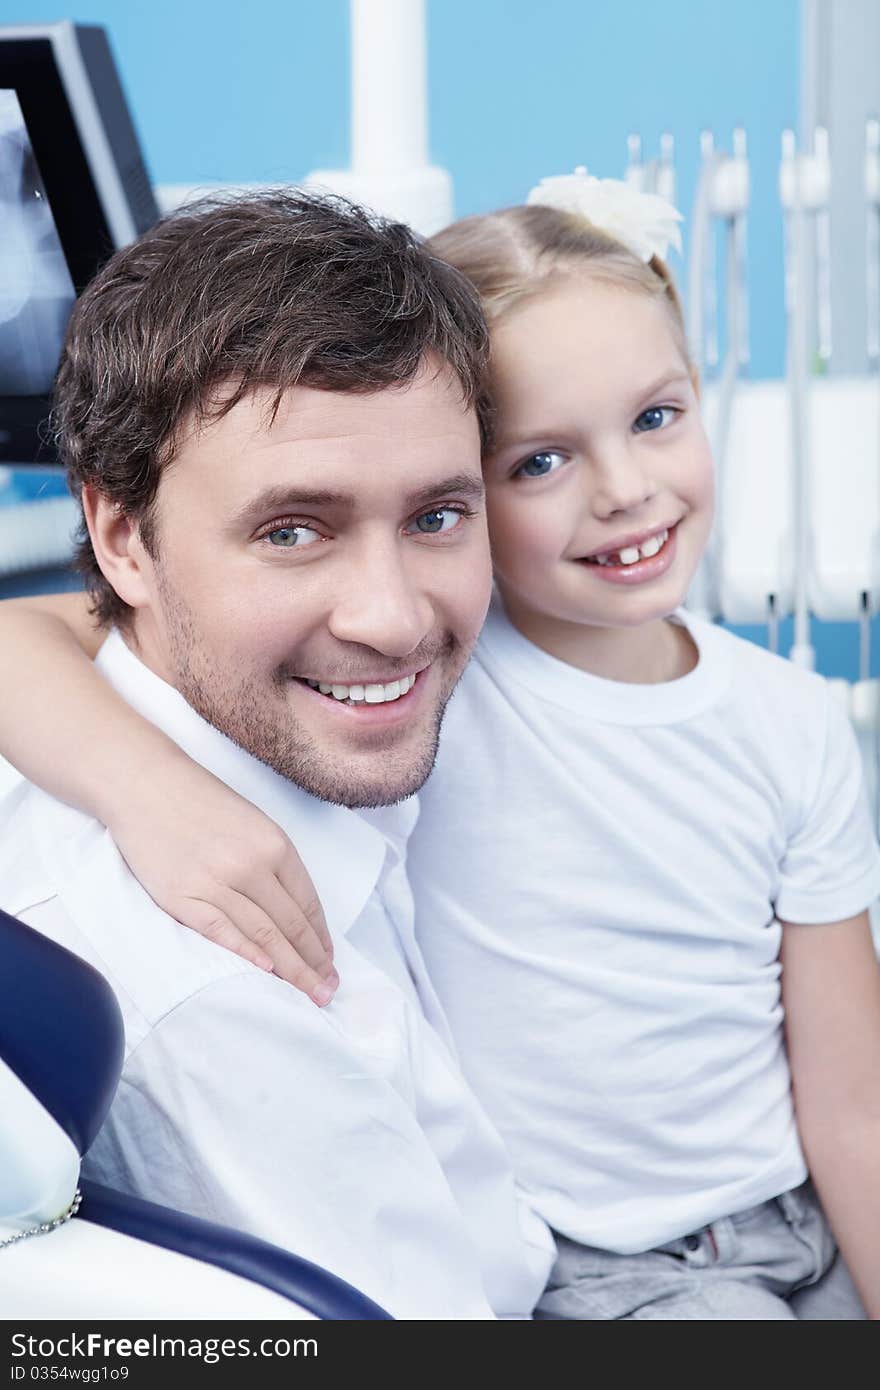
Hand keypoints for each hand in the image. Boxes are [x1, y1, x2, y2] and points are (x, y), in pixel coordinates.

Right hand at [109, 755, 337, 1004]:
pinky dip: (245, 953)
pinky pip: (221, 932)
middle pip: (291, 925)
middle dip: (313, 963)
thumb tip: (295, 912)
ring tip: (308, 993)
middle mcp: (251, 866)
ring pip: (263, 935)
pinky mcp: (182, 897)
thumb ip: (274, 864)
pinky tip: (266, 972)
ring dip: (290, 968)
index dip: (321, 938)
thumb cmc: (200, 801)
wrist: (145, 785)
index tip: (330, 962)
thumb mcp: (253, 823)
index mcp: (275, 845)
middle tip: (328, 991)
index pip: (307, 903)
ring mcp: (215, 883)